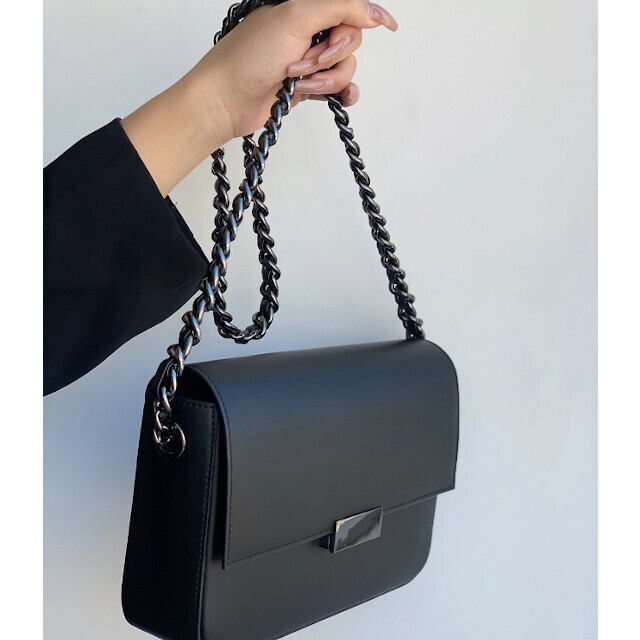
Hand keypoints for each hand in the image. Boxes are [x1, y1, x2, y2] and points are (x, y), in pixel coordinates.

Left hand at [123, 0, 398, 195]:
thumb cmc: (250, 57)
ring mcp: (308, 62)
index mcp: (304, 9)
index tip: (389, 26)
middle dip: (332, 54)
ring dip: (326, 77)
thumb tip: (372, 11)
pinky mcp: (307, 88)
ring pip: (344, 67)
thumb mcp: (295, 19)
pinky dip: (342, 93)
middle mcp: (308, 32)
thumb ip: (337, 8)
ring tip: (297, 81)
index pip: (347, 8)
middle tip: (303, 60)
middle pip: (350, 39)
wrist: (226, 100)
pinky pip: (339, 89)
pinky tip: (342, 99)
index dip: (367, 15)